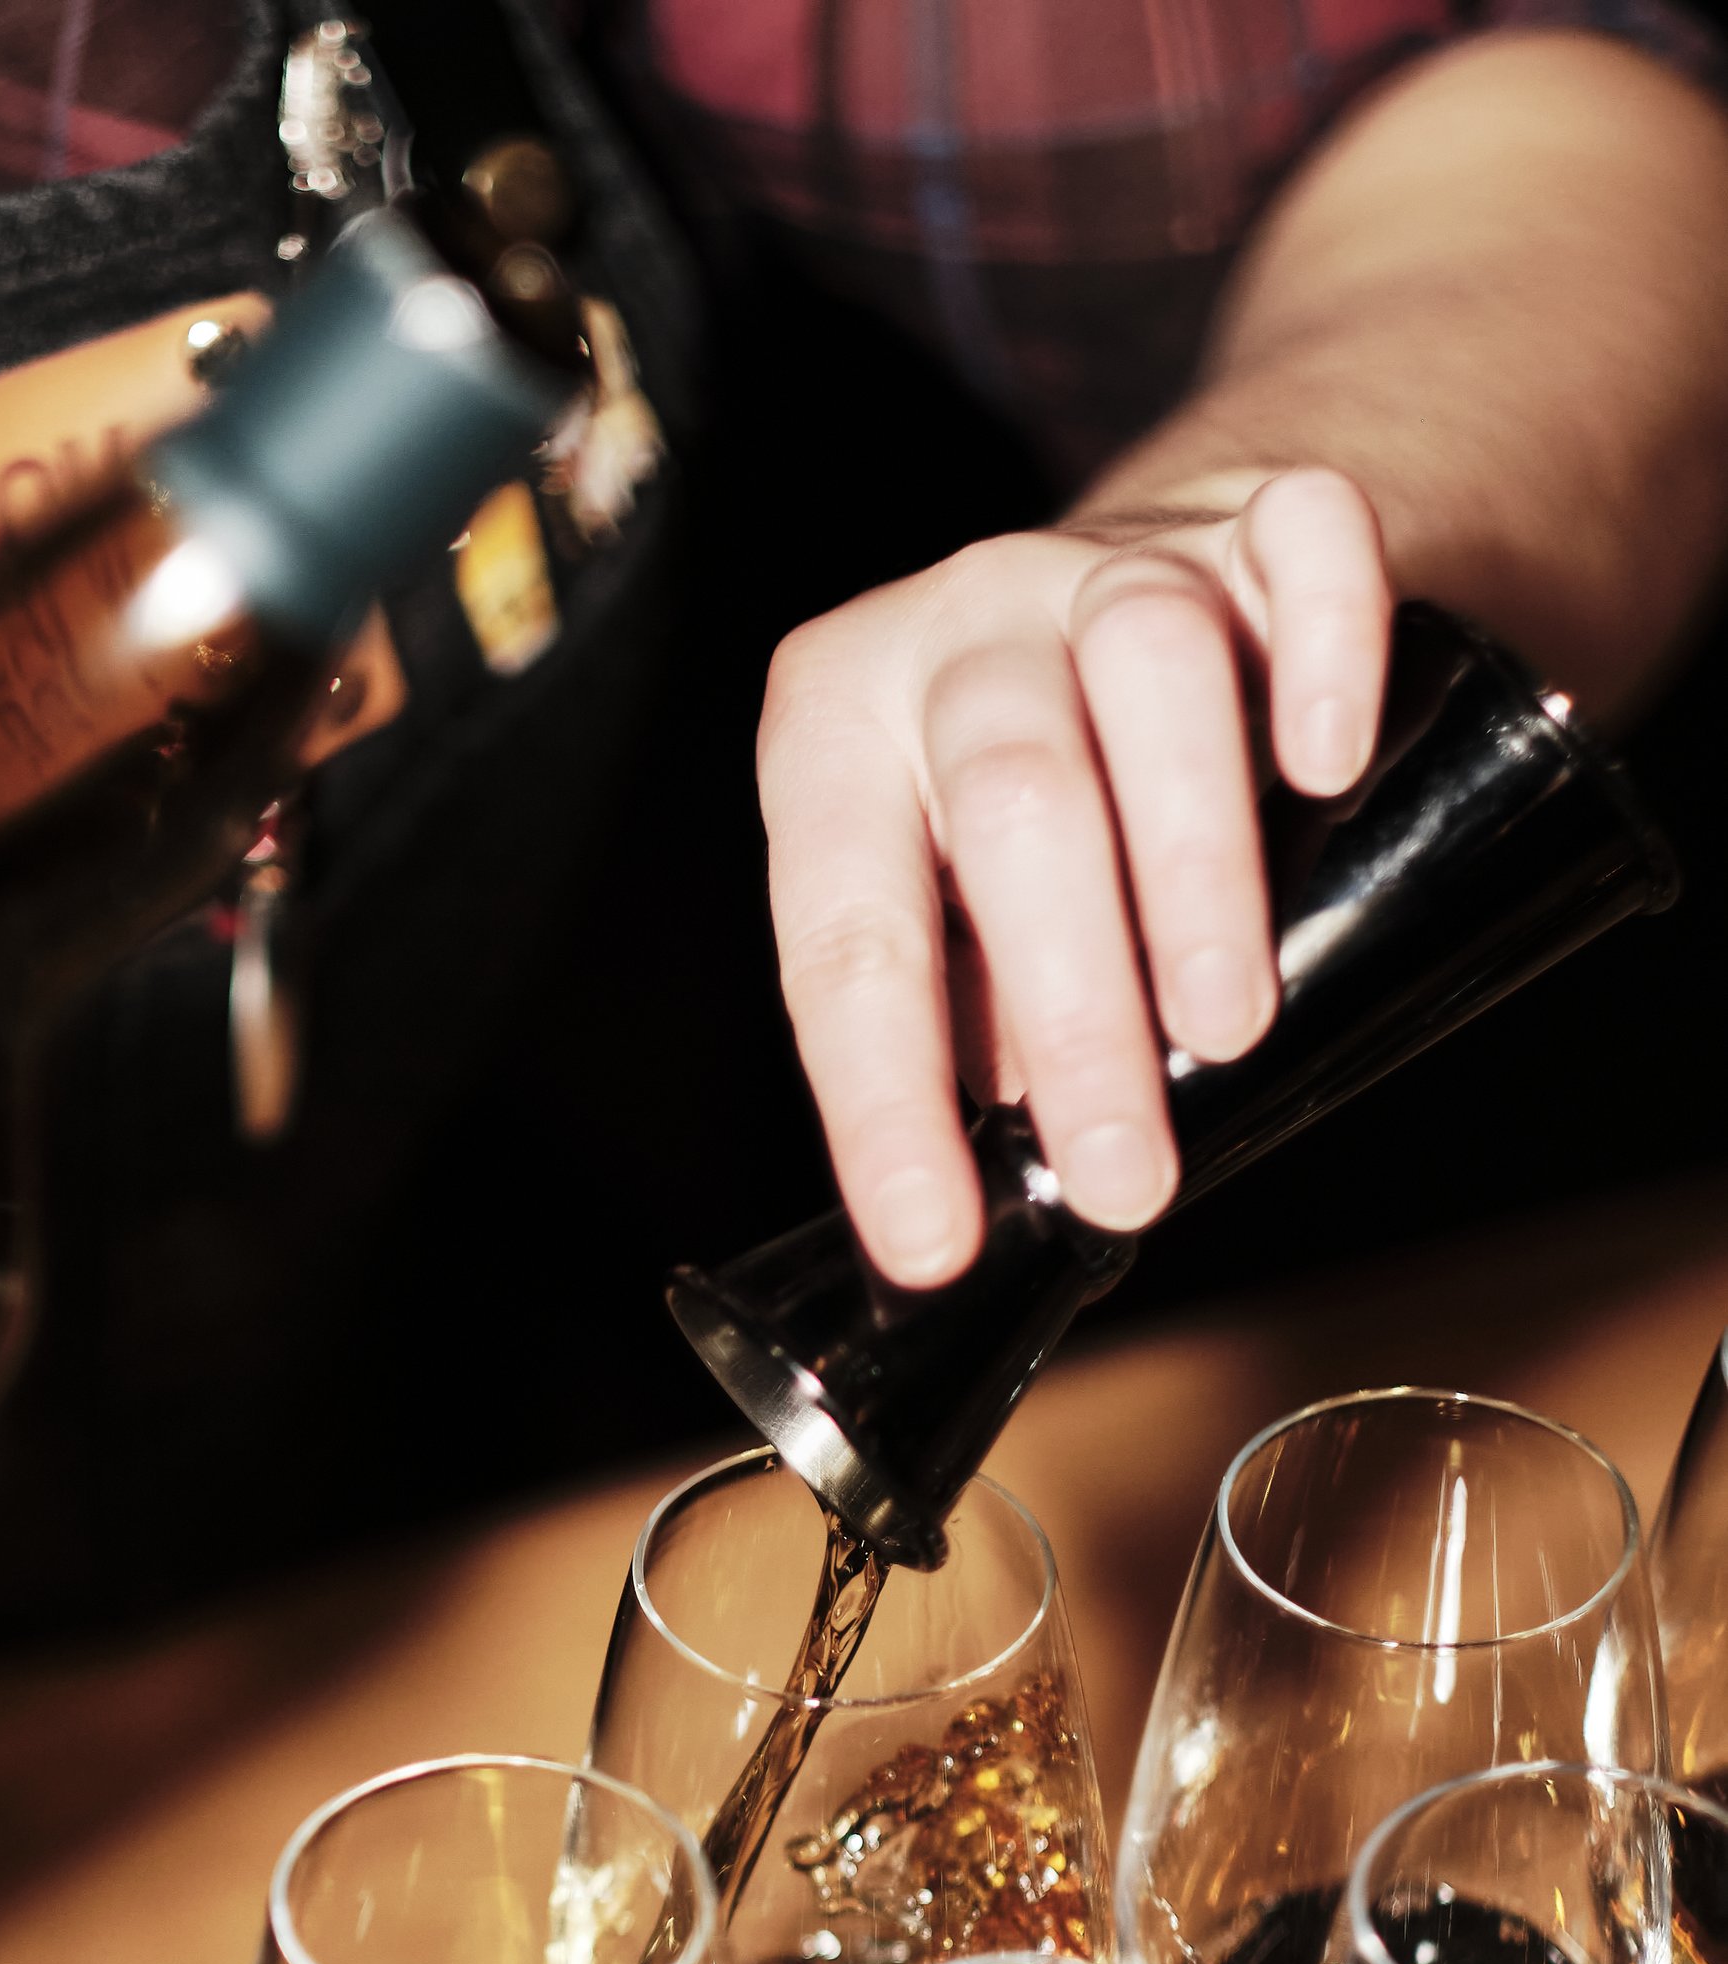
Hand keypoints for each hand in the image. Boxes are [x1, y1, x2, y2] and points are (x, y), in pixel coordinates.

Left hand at [759, 465, 1392, 1284]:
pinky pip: (1304, 542)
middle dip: (1070, 1010)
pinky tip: (1332, 763)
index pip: (846, 931)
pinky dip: (1327, 644)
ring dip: (1192, 864)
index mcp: (835, 729)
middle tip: (1124, 1174)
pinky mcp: (1261, 518)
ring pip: (1149, 671)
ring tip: (1226, 1029)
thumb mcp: (945, 900)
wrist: (1155, 583)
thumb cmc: (1026, 799)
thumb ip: (960, 1015)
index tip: (936, 1241)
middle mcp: (958, 626)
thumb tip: (997, 1188)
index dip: (885, 1099)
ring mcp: (1111, 560)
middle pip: (1011, 800)